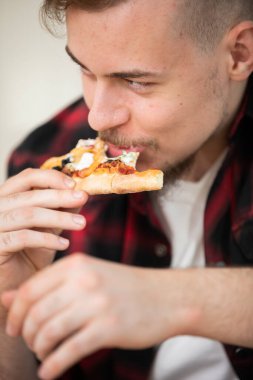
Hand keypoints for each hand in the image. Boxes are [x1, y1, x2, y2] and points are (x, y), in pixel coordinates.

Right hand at [0, 168, 86, 282]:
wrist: (15, 288)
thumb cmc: (30, 256)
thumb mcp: (48, 229)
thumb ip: (60, 211)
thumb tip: (81, 194)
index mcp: (7, 198)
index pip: (26, 177)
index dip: (51, 177)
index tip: (74, 184)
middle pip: (29, 195)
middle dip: (60, 196)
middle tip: (82, 198)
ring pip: (28, 215)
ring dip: (58, 218)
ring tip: (81, 224)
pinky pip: (23, 237)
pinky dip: (47, 240)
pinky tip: (65, 245)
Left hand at [2, 254, 184, 379]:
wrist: (165, 297)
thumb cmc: (122, 287)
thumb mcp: (84, 277)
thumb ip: (45, 286)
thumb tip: (4, 299)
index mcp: (75, 264)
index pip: (30, 290)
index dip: (14, 313)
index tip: (13, 328)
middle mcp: (84, 280)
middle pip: (36, 312)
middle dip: (26, 334)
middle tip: (30, 344)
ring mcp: (97, 304)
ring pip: (49, 332)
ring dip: (39, 350)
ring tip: (42, 355)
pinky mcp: (109, 328)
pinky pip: (69, 351)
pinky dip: (53, 366)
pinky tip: (50, 371)